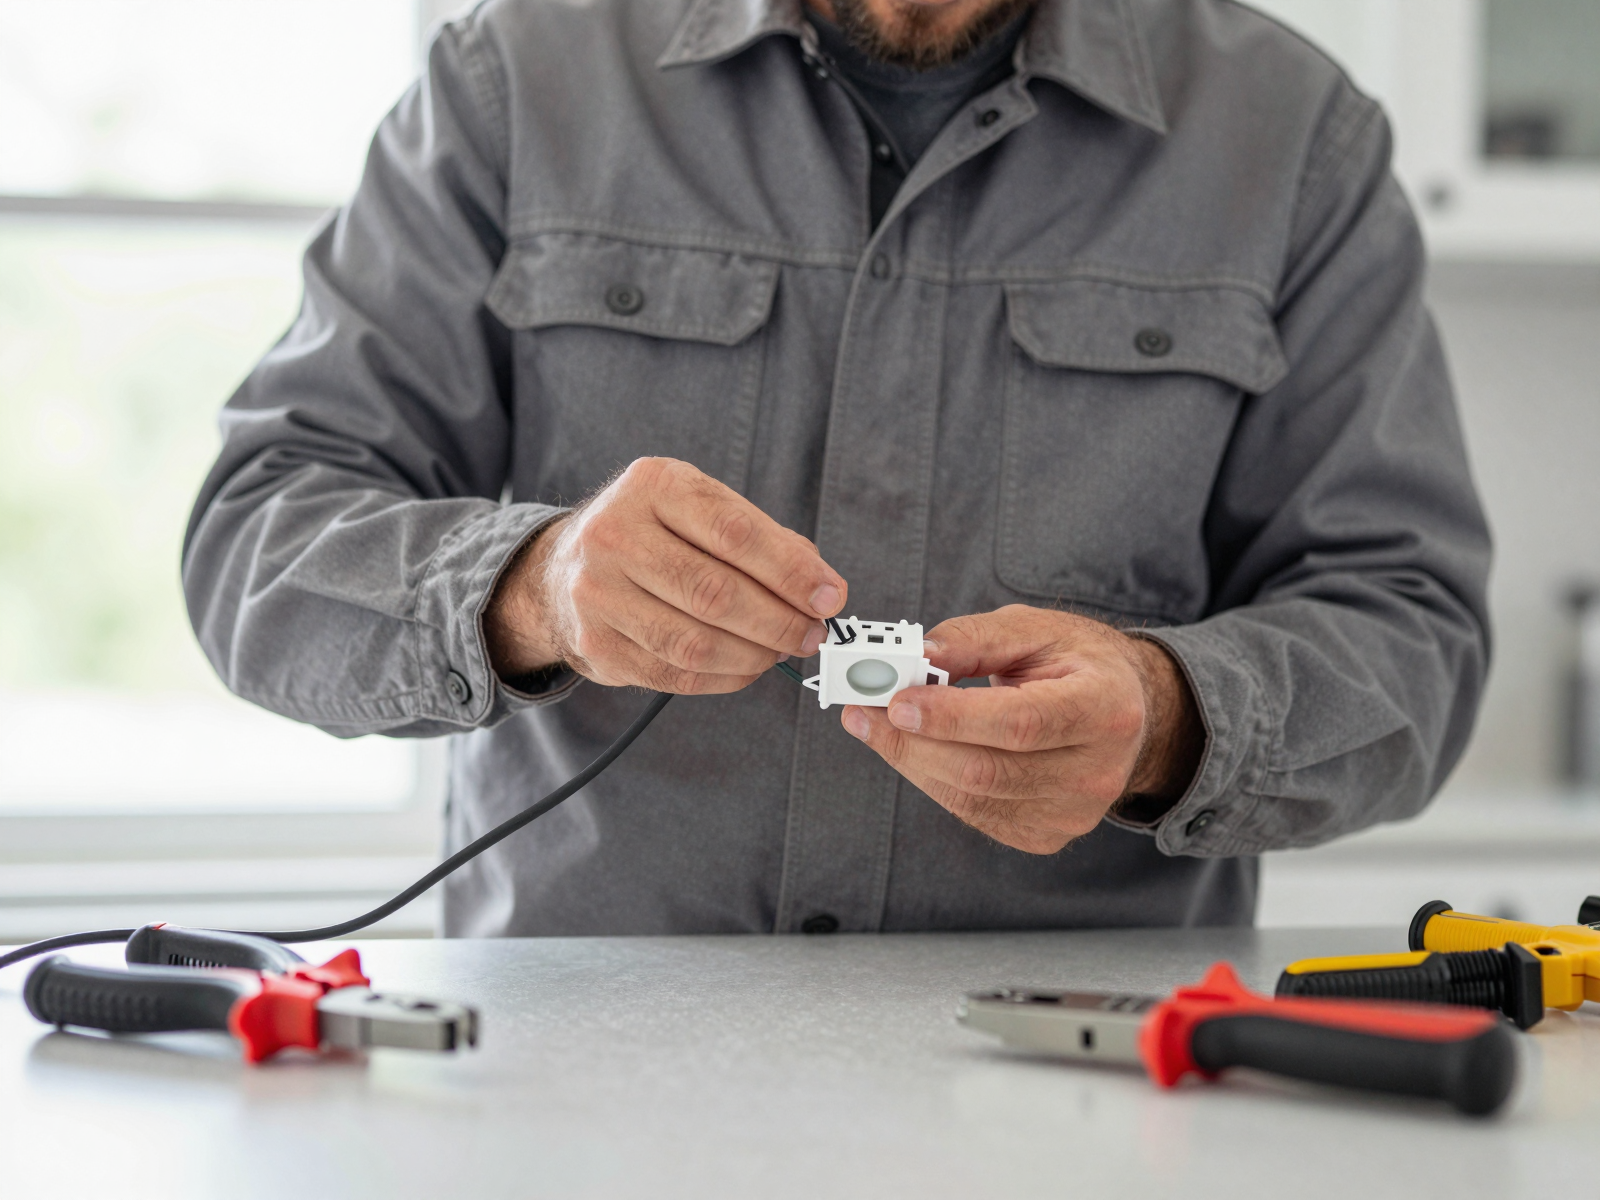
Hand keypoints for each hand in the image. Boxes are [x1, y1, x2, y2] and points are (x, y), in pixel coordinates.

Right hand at [484, 458, 846, 692]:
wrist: (565, 567)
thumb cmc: (654, 534)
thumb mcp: (701, 509)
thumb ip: (765, 540)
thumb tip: (824, 588)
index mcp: (652, 486)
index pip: (734, 533)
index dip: (790, 571)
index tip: (829, 596)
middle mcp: (615, 534)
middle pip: (715, 592)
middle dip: (779, 620)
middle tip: (812, 633)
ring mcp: (597, 593)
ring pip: (695, 641)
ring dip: (756, 654)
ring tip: (783, 650)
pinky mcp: (596, 645)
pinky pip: (675, 674)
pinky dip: (725, 676)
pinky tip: (748, 666)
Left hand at [839, 605, 1202, 852]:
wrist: (1128, 711)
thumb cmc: (1079, 663)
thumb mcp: (1036, 629)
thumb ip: (975, 638)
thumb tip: (917, 655)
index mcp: (1103, 708)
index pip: (1022, 723)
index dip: (953, 717)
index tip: (896, 700)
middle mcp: (1096, 771)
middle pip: (988, 770)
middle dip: (913, 741)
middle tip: (862, 709)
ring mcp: (1073, 813)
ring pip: (972, 798)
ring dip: (912, 761)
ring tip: (872, 724)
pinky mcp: (1046, 835)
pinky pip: (975, 814)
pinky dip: (933, 781)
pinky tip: (913, 750)